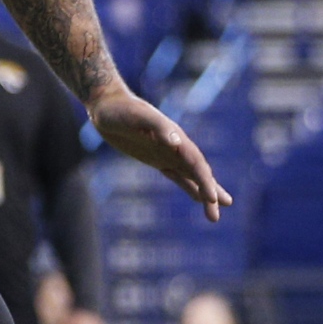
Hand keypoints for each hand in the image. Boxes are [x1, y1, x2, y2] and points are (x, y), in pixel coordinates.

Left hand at [88, 87, 227, 220]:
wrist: (107, 105)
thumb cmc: (122, 110)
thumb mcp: (138, 116)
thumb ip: (158, 127)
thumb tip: (176, 141)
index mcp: (176, 137)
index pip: (196, 163)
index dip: (205, 181)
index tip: (213, 199)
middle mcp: (177, 146)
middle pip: (198, 173)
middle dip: (210, 194)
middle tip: (215, 218)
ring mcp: (168, 153)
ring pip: (192, 176)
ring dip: (205, 194)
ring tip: (215, 214)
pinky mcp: (157, 158)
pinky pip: (178, 176)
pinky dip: (189, 187)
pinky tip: (198, 198)